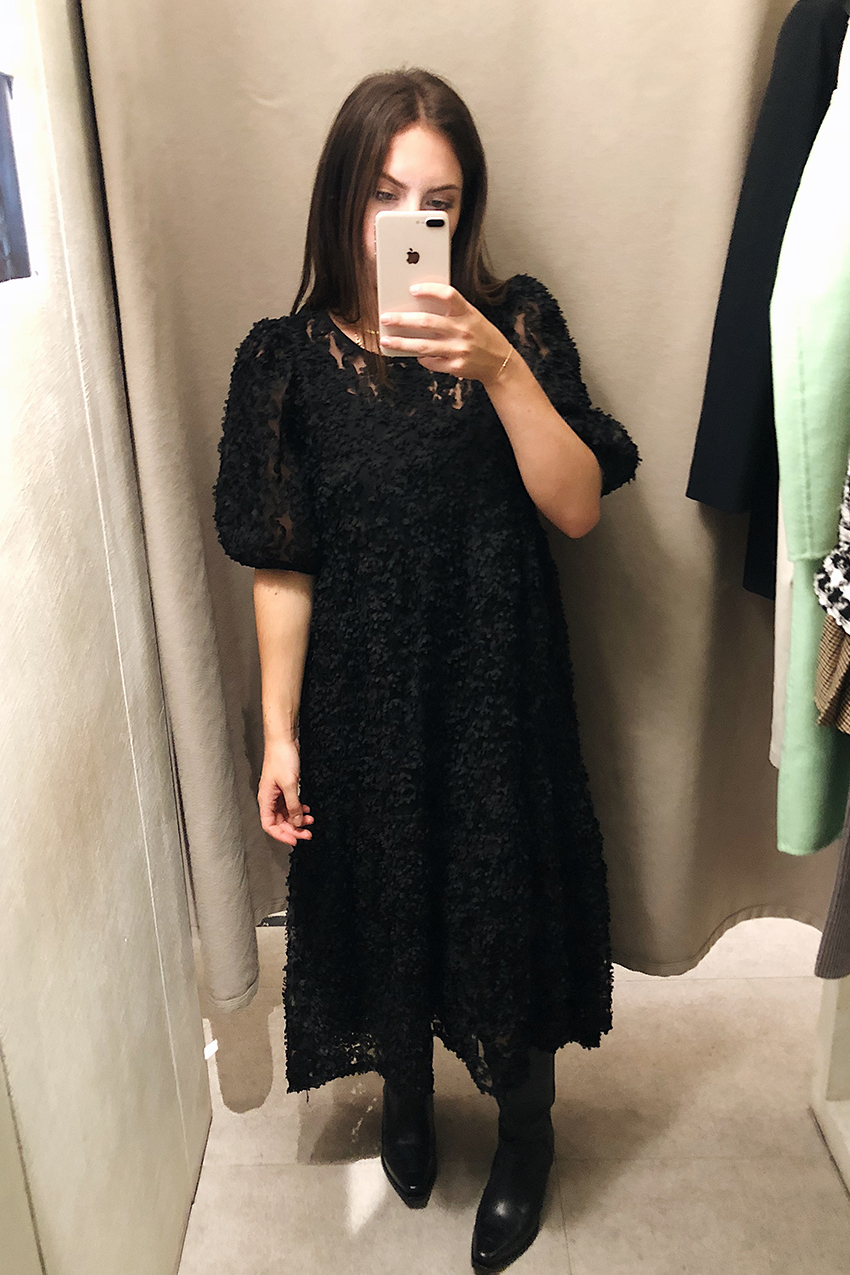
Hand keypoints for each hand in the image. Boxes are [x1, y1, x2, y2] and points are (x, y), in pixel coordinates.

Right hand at [258, 737, 314, 845]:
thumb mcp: (290, 785)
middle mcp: (270, 798)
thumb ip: (293, 805)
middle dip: (293, 829)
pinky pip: (291, 804)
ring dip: (298, 819)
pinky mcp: (285, 787)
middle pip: (279, 822)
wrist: (283, 740)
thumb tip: (297, 822)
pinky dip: (300, 808)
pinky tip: (308, 809)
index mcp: (266, 799)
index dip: (281, 835)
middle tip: (307, 834)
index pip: (269, 825)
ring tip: (311, 821)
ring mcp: (277, 793)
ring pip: (286, 814)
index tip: (295, 841)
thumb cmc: (281, 758)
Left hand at [380, 283, 512, 384]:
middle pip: (427, 322)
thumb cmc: (482, 336)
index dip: (429, 290)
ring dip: (401, 343)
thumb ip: (452, 312)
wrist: (500, 362)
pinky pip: (431, 362)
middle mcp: (463, 330)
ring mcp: (459, 350)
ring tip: (386, 340)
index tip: (412, 290)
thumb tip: (419, 308)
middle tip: (385, 318)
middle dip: (402, 320)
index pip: (448, 295)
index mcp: (467, 313)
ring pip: (423, 346)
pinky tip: (414, 355)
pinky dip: (420, 358)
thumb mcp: (472, 317)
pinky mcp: (455, 367)